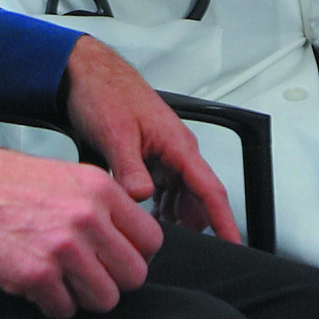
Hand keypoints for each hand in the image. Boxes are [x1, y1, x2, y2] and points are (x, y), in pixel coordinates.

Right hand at [0, 130, 164, 318]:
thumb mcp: (67, 175)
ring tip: (63, 283)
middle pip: (134, 276)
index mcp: (100, 190)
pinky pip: (65, 310)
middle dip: (113, 281)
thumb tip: (129, 238)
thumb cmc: (6, 182)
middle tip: (89, 275)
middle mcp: (88, 218)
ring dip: (84, 297)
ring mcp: (63, 248)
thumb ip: (102, 204)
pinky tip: (37, 286)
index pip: (151, 240)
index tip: (115, 258)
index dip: (134, 254)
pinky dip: (52, 305)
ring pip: (105, 299)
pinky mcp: (36, 275)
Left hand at [59, 37, 243, 243]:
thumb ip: (130, 169)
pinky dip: (158, 205)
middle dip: (193, 224)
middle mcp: (176, 150)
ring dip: (172, 215)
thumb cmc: (103, 92)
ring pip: (180, 195)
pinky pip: (163, 188)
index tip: (232, 245)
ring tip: (153, 235)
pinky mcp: (149, 156)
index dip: (224, 222)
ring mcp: (164, 154)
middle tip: (174, 246)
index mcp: (177, 144)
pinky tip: (144, 216)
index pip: (211, 190)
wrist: (86, 72)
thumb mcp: (115, 134)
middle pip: (198, 198)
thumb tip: (141, 198)